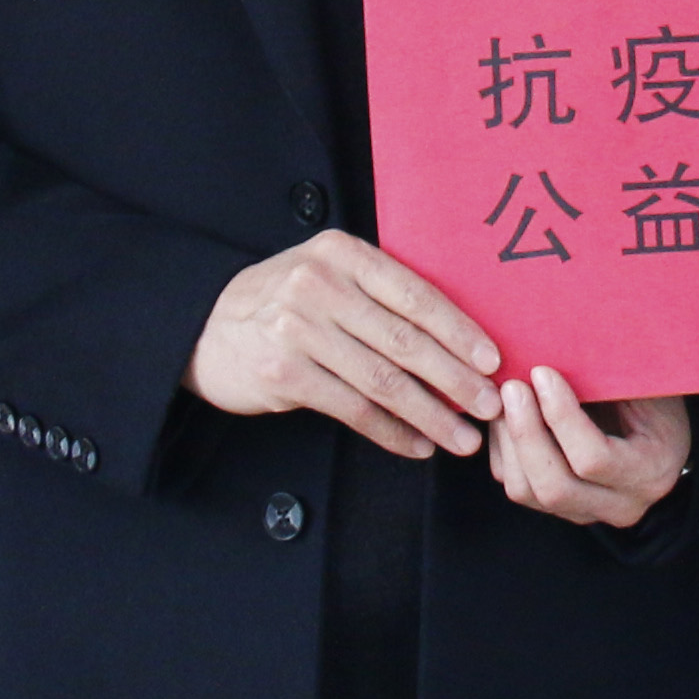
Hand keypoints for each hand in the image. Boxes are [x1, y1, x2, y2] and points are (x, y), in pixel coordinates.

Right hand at [185, 232, 499, 460]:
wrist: (206, 328)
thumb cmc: (285, 302)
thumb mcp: (328, 274)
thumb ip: (381, 292)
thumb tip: (460, 338)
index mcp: (343, 254)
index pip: (415, 294)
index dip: (460, 331)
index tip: (493, 360)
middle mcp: (319, 285)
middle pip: (405, 341)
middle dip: (456, 379)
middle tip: (490, 406)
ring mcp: (297, 329)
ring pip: (383, 380)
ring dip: (431, 414)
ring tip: (463, 437)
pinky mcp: (283, 372)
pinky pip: (353, 409)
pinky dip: (392, 432)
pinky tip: (418, 445)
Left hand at [491, 371, 689, 529]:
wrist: (656, 430)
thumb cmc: (654, 397)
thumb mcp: (645, 384)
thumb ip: (612, 375)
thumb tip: (562, 343)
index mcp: (650, 473)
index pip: (594, 458)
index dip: (561, 415)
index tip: (542, 372)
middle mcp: (620, 505)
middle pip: (555, 486)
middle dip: (526, 433)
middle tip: (511, 386)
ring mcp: (586, 512)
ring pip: (527, 492)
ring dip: (508, 441)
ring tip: (503, 397)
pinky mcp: (557, 507)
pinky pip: (517, 486)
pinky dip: (502, 450)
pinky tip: (503, 414)